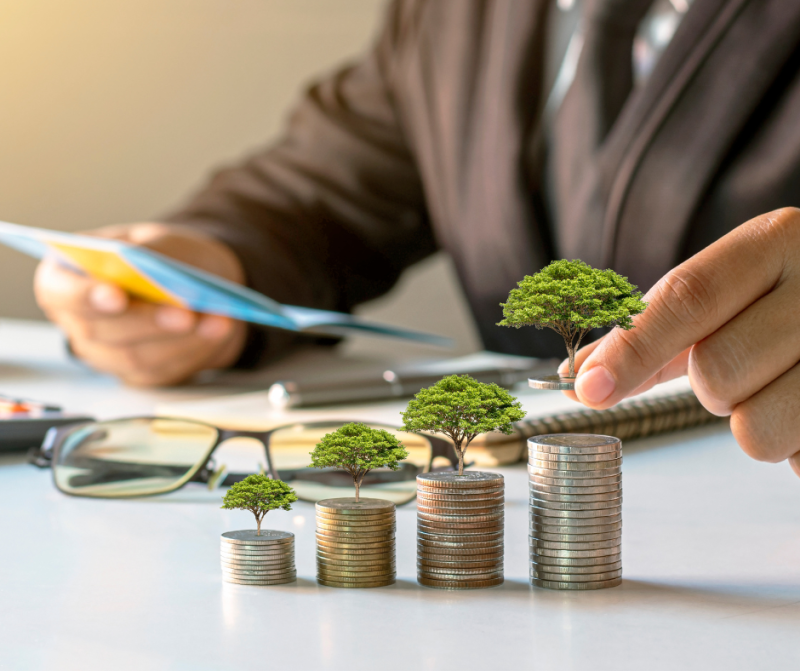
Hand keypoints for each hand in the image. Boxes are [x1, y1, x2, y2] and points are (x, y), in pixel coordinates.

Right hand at [35, 222, 247, 385]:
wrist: (195, 282)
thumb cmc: (166, 256)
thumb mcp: (157, 240)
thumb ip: (146, 251)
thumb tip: (142, 265)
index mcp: (66, 278)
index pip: (60, 292)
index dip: (84, 296)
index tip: (116, 295)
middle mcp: (80, 321)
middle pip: (101, 331)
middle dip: (148, 322)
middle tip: (184, 313)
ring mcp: (108, 353)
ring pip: (137, 357)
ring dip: (182, 340)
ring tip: (217, 320)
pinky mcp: (141, 373)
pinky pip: (164, 369)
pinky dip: (196, 349)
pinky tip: (219, 330)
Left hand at [561, 207, 799, 478]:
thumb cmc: (784, 305)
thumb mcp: (727, 298)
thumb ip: (651, 333)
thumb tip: (579, 375)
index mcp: (775, 241)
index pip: (687, 297)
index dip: (632, 349)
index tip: (588, 391)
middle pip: (716, 372)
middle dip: (711, 389)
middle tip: (744, 370)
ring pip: (755, 430)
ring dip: (752, 424)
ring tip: (784, 390)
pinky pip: (798, 459)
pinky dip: (796, 448)